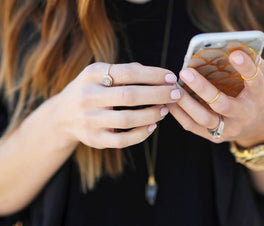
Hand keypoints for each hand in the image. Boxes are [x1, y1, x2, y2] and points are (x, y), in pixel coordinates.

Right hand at [53, 62, 179, 148]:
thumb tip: (159, 76)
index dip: (153, 74)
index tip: (171, 77)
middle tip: (176, 94)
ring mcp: (89, 120)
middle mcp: (87, 96)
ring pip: (127, 119)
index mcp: (91, 75)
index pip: (128, 72)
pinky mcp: (93, 139)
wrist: (61, 116)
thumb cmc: (90, 90)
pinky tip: (153, 126)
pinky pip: (122, 140)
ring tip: (165, 109)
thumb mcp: (99, 74)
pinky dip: (141, 134)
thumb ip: (125, 72)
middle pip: (129, 96)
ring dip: (152, 114)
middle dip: (158, 94)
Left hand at [169, 50, 263, 146]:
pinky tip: (170, 101)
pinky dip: (179, 114)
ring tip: (173, 88)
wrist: (258, 129)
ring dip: (186, 103)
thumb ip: (257, 66)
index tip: (234, 54)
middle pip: (222, 104)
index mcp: (260, 98)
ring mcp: (229, 129)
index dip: (245, 68)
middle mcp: (244, 115)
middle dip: (202, 88)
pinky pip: (193, 126)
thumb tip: (238, 48)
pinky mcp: (215, 137)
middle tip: (185, 72)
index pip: (254, 81)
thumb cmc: (258, 97)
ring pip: (204, 118)